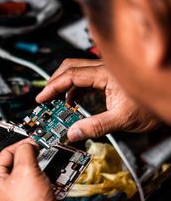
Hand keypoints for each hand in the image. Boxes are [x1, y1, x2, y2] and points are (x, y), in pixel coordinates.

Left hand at [0, 139, 68, 200]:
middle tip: (46, 156)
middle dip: (35, 161)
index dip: (23, 145)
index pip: (6, 153)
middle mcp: (0, 193)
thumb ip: (26, 151)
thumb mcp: (28, 171)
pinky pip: (38, 192)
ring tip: (52, 171)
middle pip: (18, 166)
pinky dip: (47, 187)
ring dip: (43, 174)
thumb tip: (28, 144)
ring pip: (30, 179)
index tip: (37, 142)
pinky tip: (55, 186)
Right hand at [36, 58, 160, 140]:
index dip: (53, 87)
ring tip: (57, 102)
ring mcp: (106, 72)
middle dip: (55, 81)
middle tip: (45, 97)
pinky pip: (86, 78)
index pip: (71, 76)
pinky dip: (75, 89)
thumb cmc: (150, 108)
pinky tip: (74, 102)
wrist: (168, 100)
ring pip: (78, 71)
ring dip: (65, 85)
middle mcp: (104, 68)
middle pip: (70, 66)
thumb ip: (95, 126)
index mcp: (105, 74)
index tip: (42, 98)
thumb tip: (72, 133)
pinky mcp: (109, 78)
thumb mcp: (121, 120)